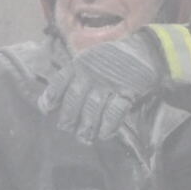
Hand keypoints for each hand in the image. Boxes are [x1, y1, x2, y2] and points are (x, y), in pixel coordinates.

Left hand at [49, 31, 164, 144]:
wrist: (145, 51)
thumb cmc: (113, 60)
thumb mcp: (90, 62)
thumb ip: (74, 77)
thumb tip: (51, 103)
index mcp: (80, 64)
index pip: (61, 80)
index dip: (51, 96)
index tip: (46, 109)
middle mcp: (92, 72)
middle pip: (75, 97)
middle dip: (69, 117)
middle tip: (68, 129)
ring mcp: (110, 81)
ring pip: (93, 107)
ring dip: (87, 126)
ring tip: (85, 138)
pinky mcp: (128, 90)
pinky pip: (115, 111)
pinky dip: (109, 125)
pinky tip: (105, 135)